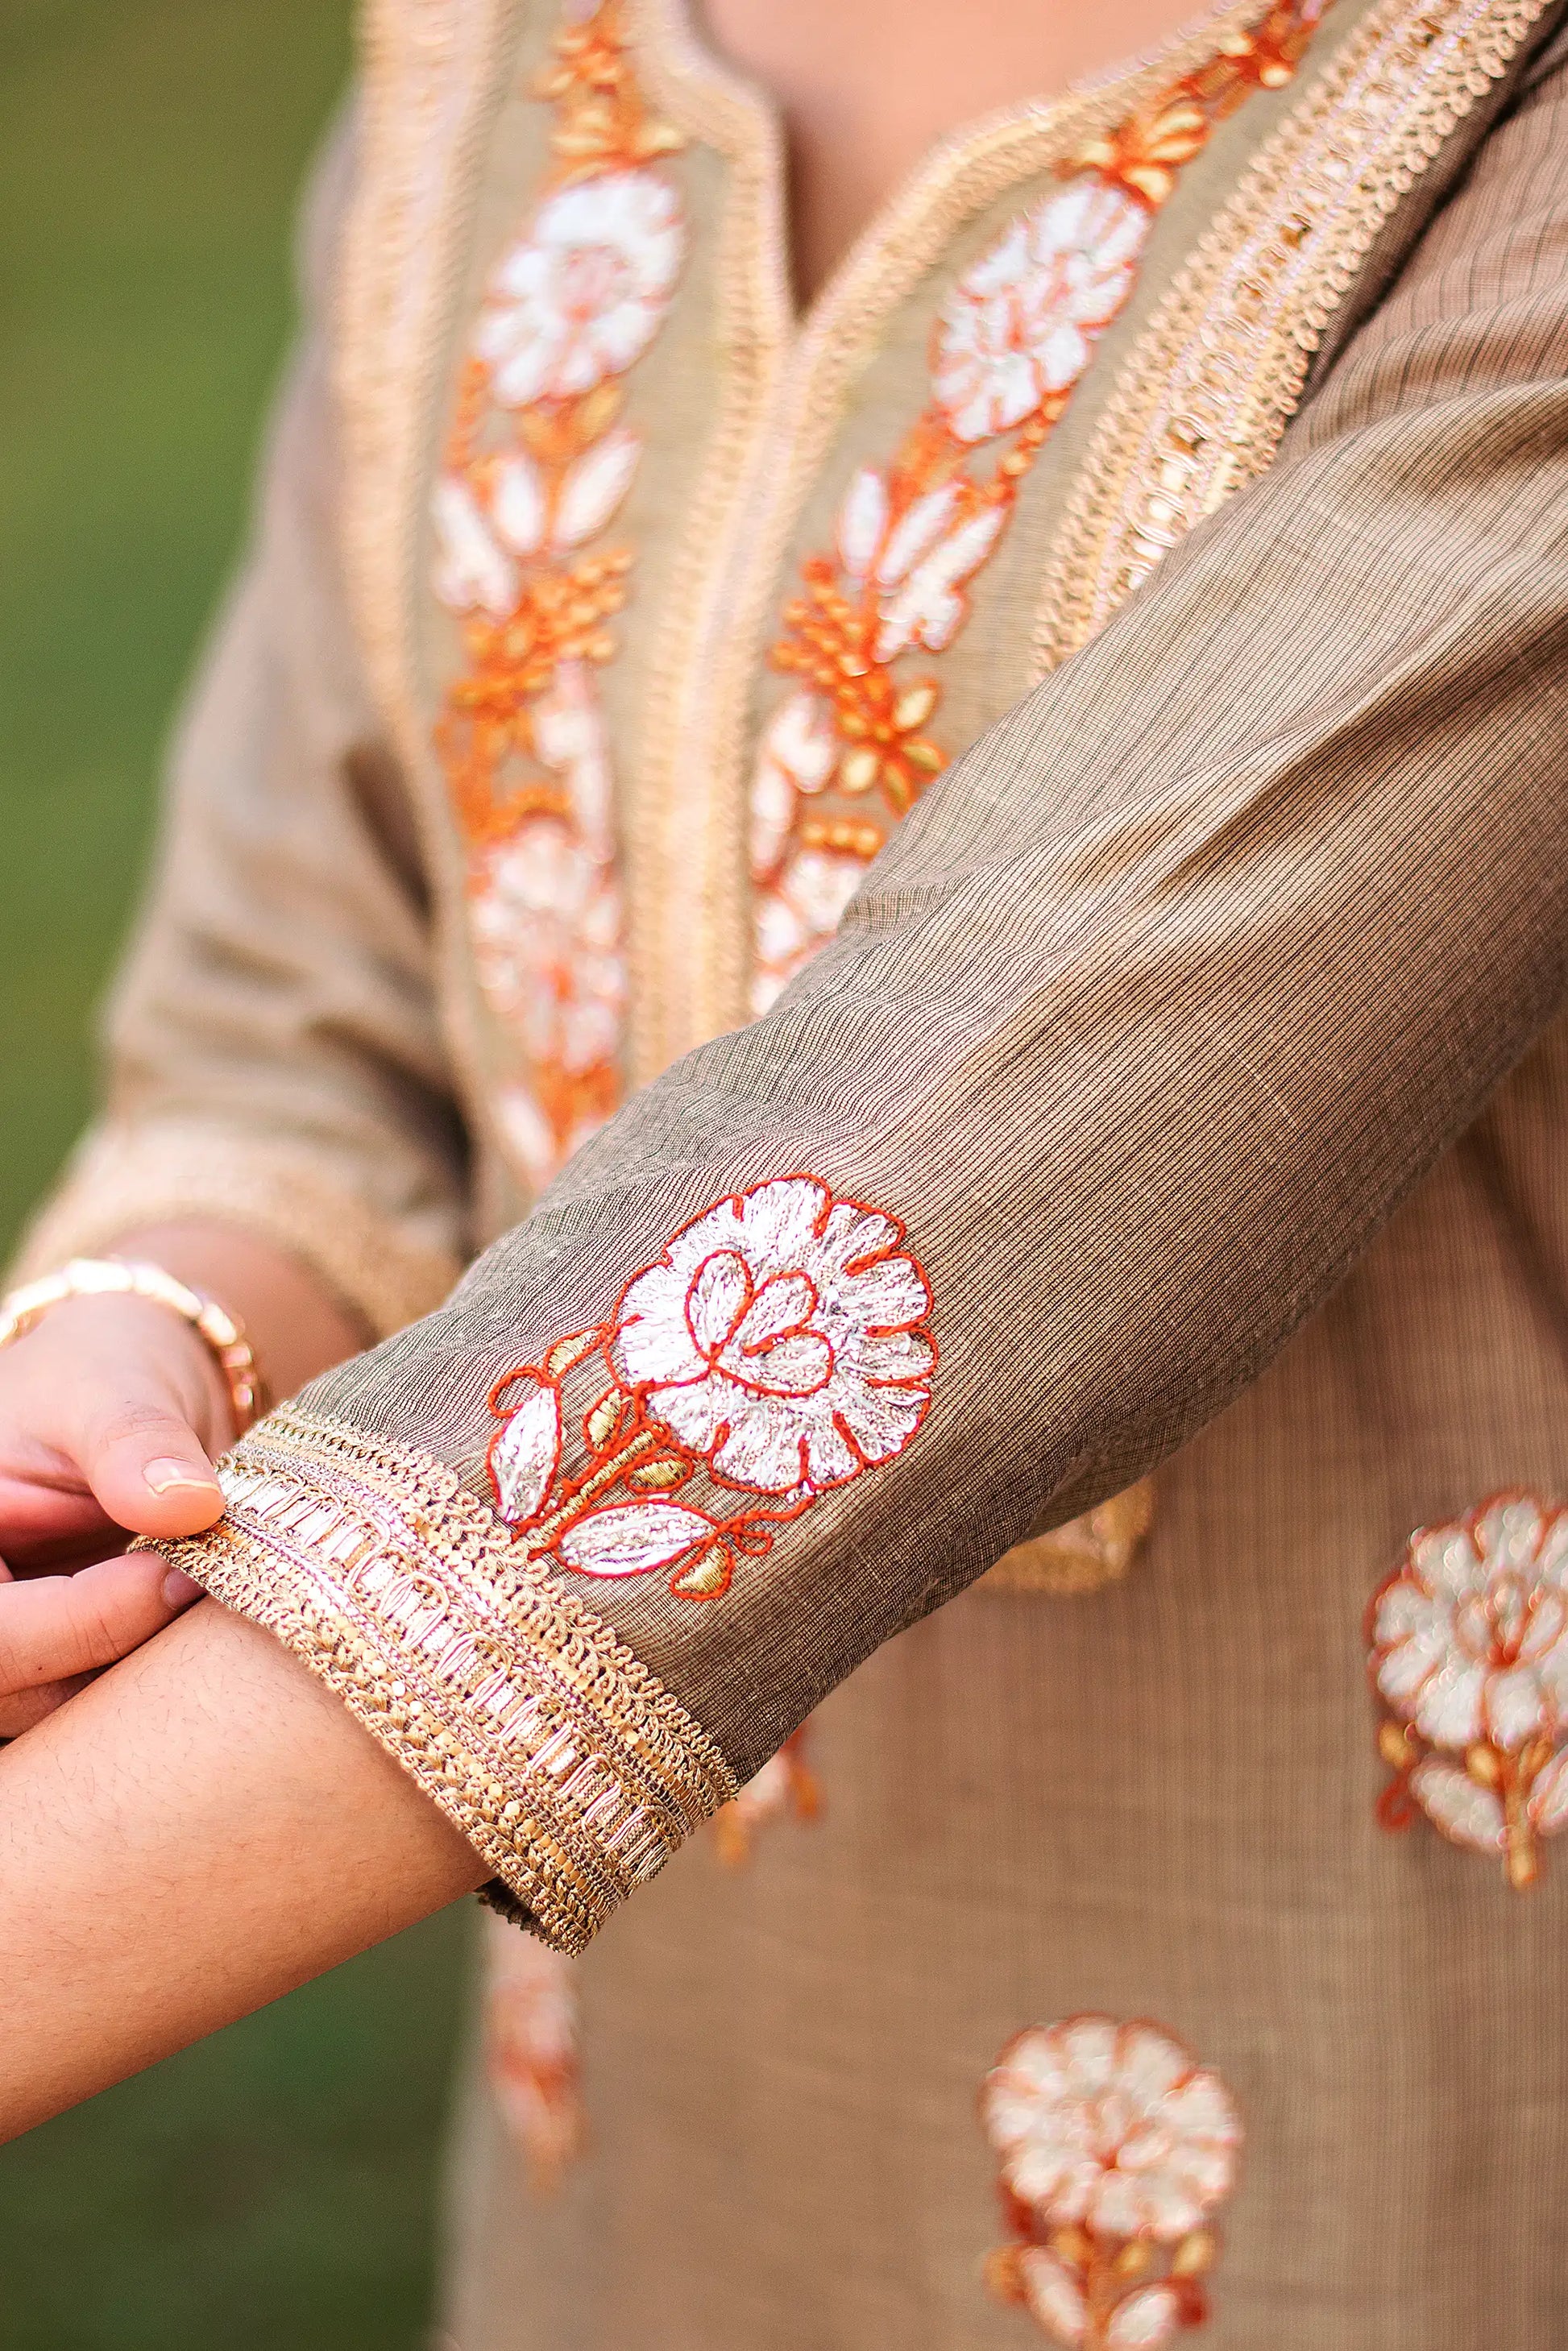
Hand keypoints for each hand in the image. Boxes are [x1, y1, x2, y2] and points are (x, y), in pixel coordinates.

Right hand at [0, 1293, 232, 1734]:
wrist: (132, 1388)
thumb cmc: (100, 1369)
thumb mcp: (110, 1384)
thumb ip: (135, 1442)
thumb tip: (189, 1506)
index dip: (84, 1619)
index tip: (177, 1569)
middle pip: (19, 1689)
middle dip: (120, 1654)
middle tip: (205, 1590)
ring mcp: (13, 1642)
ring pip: (65, 1715)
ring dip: (147, 1677)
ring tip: (213, 1595)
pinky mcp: (60, 1664)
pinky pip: (104, 1706)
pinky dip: (159, 1679)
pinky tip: (205, 1622)